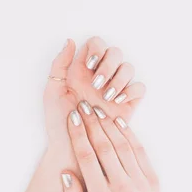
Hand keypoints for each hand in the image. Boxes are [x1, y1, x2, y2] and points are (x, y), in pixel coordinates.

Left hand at [44, 37, 145, 164]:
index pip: (96, 44)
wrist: (72, 151)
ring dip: (119, 79)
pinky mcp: (127, 104)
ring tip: (106, 97)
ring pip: (128, 68)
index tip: (89, 66)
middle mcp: (100, 77)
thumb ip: (59, 65)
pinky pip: (139, 88)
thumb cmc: (59, 125)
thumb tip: (70, 41)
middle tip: (96, 85)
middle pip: (115, 53)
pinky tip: (118, 102)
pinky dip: (131, 91)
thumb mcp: (52, 92)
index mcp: (81, 70)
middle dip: (108, 65)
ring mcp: (114, 89)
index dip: (96, 49)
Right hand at [61, 104, 190, 191]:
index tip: (72, 119)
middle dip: (91, 123)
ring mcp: (139, 181)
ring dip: (108, 125)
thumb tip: (65, 173)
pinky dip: (129, 134)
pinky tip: (119, 122)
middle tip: (82, 106)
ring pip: (122, 145)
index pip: (87, 158)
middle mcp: (121, 186)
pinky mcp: (152, 179)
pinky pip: (139, 151)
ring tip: (97, 110)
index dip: (78, 135)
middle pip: (104, 146)